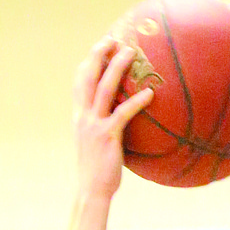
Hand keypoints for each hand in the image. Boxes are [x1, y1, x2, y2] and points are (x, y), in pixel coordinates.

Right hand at [72, 38, 153, 202]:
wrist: (91, 191)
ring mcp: (94, 125)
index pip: (80, 82)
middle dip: (99, 54)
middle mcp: (83, 117)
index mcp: (79, 117)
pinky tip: (150, 93)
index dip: (89, 62)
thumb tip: (122, 118)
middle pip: (88, 76)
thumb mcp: (96, 143)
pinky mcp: (107, 136)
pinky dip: (137, 101)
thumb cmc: (98, 170)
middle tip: (113, 38)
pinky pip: (123, 113)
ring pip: (104, 88)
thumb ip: (104, 126)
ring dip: (117, 67)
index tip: (100, 46)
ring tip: (131, 52)